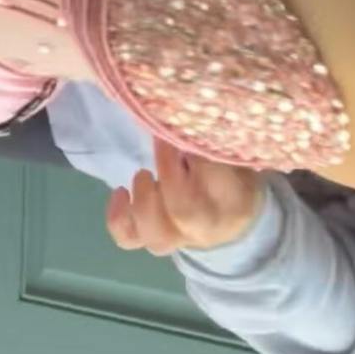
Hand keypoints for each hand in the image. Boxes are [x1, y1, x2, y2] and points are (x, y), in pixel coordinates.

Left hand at [106, 137, 265, 253]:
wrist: (234, 220)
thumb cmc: (234, 175)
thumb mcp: (232, 152)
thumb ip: (212, 138)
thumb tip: (184, 114)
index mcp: (236, 199)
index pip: (218, 179)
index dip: (196, 151)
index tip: (182, 125)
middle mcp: (208, 227)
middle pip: (183, 211)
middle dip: (166, 173)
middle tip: (162, 142)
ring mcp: (179, 238)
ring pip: (157, 233)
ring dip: (143, 201)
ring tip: (143, 175)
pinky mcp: (155, 239)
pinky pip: (130, 239)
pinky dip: (118, 218)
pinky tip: (121, 193)